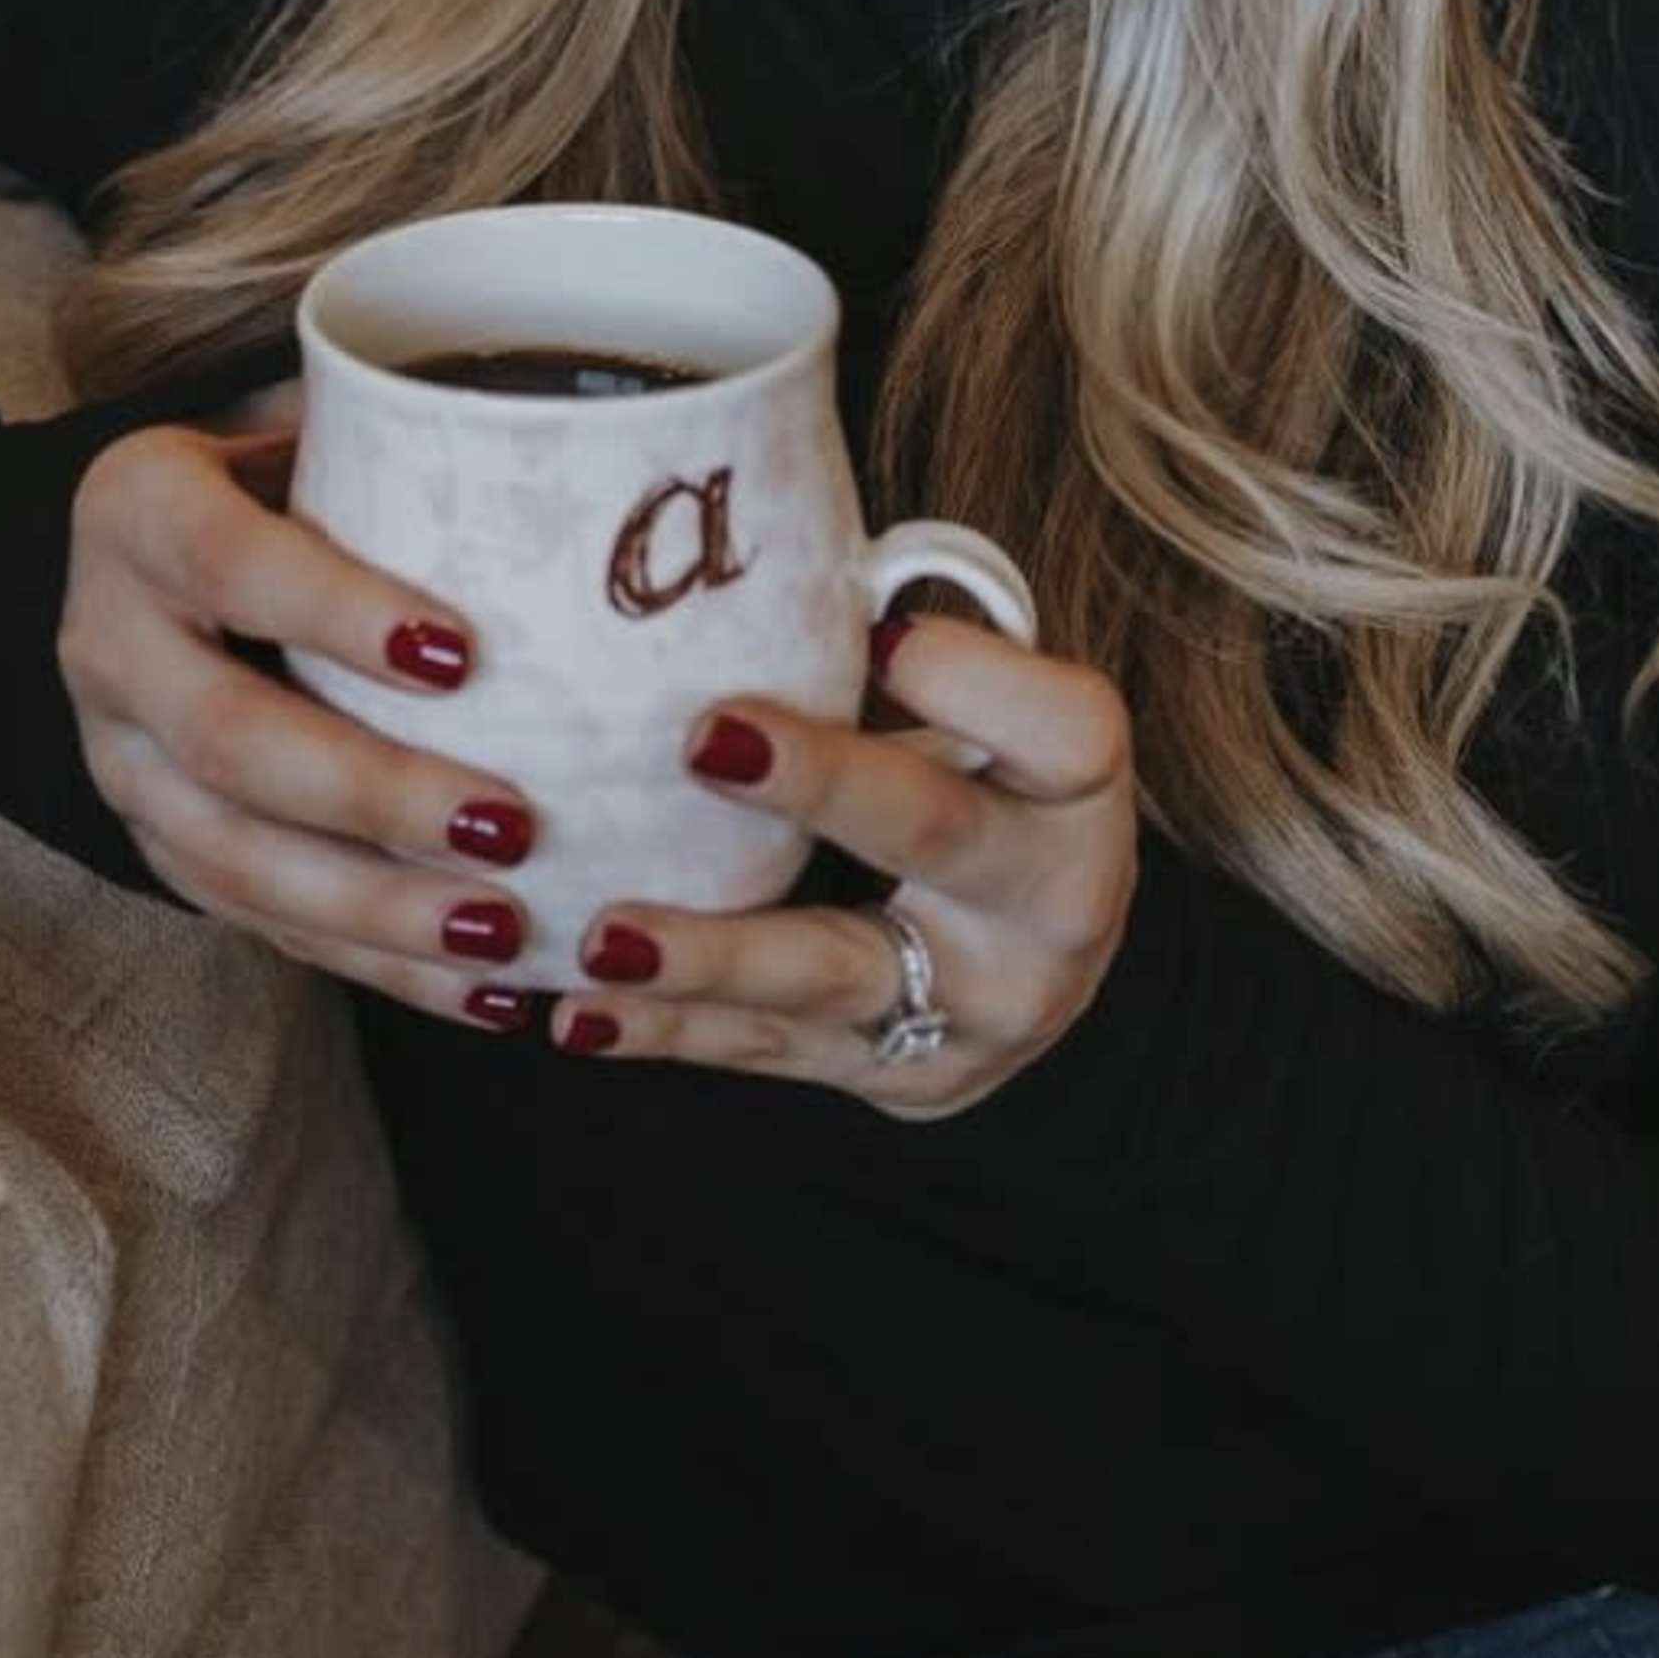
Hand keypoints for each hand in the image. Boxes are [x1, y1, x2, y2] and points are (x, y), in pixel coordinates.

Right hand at [57, 412, 559, 1029]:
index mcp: (137, 510)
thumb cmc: (272, 478)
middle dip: (374, 795)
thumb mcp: (303, 426)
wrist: (138, 557)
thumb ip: (400, 439)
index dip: (338, 612)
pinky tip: (484, 989)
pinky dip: (377, 964)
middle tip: (510, 828)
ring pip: (233, 859)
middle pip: (230, 739)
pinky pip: (259, 924)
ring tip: (507, 933)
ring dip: (378, 909)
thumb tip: (600, 448)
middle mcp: (106, 640)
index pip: (232, 563)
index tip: (464, 655)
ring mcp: (119, 760)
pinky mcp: (156, 846)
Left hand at [546, 610, 1139, 1120]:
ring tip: (600, 937)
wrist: (1036, 958)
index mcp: (1079, 785)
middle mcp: (1051, 905)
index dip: (967, 674)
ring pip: (829, 975)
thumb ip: (907, 650)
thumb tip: (748, 581)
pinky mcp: (897, 1077)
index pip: (1059, 722)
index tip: (872, 635)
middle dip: (821, 787)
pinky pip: (769, 1050)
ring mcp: (975, 1008)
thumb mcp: (992, 709)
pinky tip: (578, 1012)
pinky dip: (666, 1031)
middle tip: (703, 742)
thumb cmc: (983, 780)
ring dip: (705, 957)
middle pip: (935, 833)